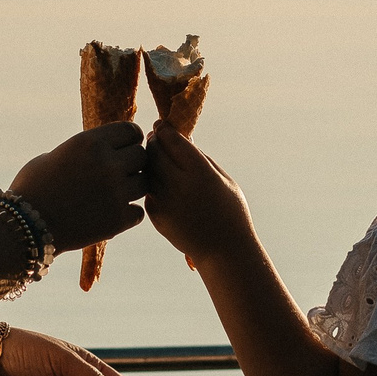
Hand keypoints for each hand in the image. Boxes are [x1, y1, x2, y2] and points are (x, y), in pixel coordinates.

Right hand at [9, 122, 147, 250]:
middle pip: (142, 156)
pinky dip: (127, 213)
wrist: (23, 226)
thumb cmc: (34, 186)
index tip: (122, 148)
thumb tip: (112, 145)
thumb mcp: (59, 154)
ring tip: (111, 193)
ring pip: (144, 183)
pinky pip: (138, 212)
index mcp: (91, 142)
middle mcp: (108, 164)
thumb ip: (89, 149)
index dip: (128, 139)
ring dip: (132, 187)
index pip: (131, 131)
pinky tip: (108, 213)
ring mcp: (116, 193)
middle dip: (131, 163)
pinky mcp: (118, 220)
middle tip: (116, 172)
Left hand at [143, 121, 253, 263]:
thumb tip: (179, 136)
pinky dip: (153, 183)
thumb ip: (199, 156)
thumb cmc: (229, 210)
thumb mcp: (222, 178)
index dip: (163, 129)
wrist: (224, 250)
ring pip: (147, 171)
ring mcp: (165, 203)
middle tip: (155, 138)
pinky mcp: (156, 216)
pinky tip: (162, 184)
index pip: (172, 140)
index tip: (161, 125)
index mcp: (200, 173)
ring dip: (150, 162)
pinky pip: (148, 191)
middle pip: (154, 152)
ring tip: (159, 160)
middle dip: (153, 142)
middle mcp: (179, 186)